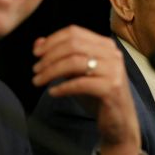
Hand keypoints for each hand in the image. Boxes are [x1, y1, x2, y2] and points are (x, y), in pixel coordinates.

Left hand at [32, 25, 140, 154]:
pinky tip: (53, 92)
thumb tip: (38, 43)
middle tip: (36, 69)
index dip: (52, 40)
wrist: (119, 121)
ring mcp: (113, 70)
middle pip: (74, 45)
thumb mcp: (77, 73)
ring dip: (52, 71)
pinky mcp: (112, 87)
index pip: (75, 32)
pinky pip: (81, 83)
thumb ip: (61, 56)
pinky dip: (63, 87)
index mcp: (105, 45)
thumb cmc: (98, 96)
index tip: (36, 52)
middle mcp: (112, 54)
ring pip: (75, 62)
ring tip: (39, 81)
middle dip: (50, 56)